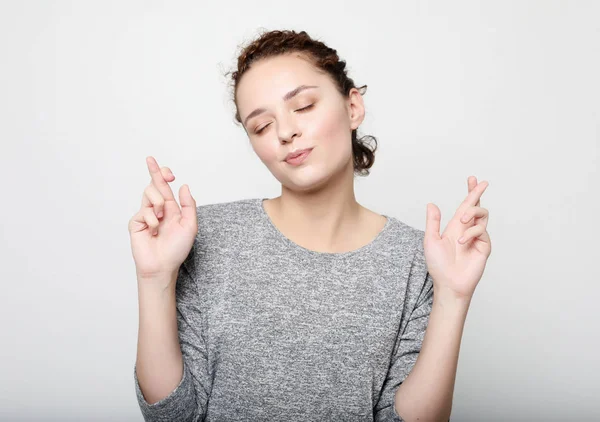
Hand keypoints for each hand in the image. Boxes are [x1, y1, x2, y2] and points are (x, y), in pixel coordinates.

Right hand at [128, 156, 197, 286]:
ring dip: (158, 202)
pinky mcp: (135, 222)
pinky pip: (143, 211)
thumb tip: (183, 186)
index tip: (166, 170)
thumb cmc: (177, 249)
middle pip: (155, 184)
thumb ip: (188, 205)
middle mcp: (158, 209)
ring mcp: (146, 215)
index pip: (165, 186)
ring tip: (161, 218)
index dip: (163, 174)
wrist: (163, 265)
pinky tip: (154, 231)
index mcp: (171, 208)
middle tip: (152, 161)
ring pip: (149, 194)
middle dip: (156, 172)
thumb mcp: (190, 225)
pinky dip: (152, 220)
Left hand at [424, 176, 491, 299]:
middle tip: (481, 183)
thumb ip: (433, 222)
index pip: (464, 206)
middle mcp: (467, 229)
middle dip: (478, 193)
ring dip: (472, 213)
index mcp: (455, 226)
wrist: (448, 283)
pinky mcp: (484, 246)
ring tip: (461, 221)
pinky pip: (482, 231)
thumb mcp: (430, 240)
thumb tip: (431, 204)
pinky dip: (471, 233)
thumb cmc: (438, 265)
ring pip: (482, 215)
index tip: (473, 179)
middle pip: (477, 206)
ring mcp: (477, 237)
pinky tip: (462, 242)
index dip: (470, 192)